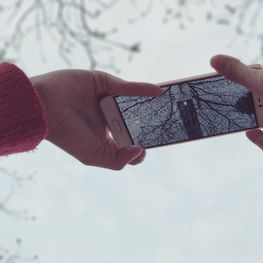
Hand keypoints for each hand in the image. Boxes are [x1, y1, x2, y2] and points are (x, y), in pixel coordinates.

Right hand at [31, 70, 162, 169]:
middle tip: (167, 122)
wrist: (42, 107)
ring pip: (133, 102)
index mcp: (105, 136)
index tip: (149, 145)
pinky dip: (144, 89)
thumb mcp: (93, 155)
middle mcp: (107, 118)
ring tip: (168, 107)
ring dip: (150, 104)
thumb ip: (117, 160)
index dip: (140, 145)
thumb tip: (140, 152)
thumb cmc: (66, 134)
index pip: (128, 142)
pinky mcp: (104, 82)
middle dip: (150, 122)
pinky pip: (128, 87)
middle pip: (135, 120)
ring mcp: (106, 100)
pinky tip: (158, 92)